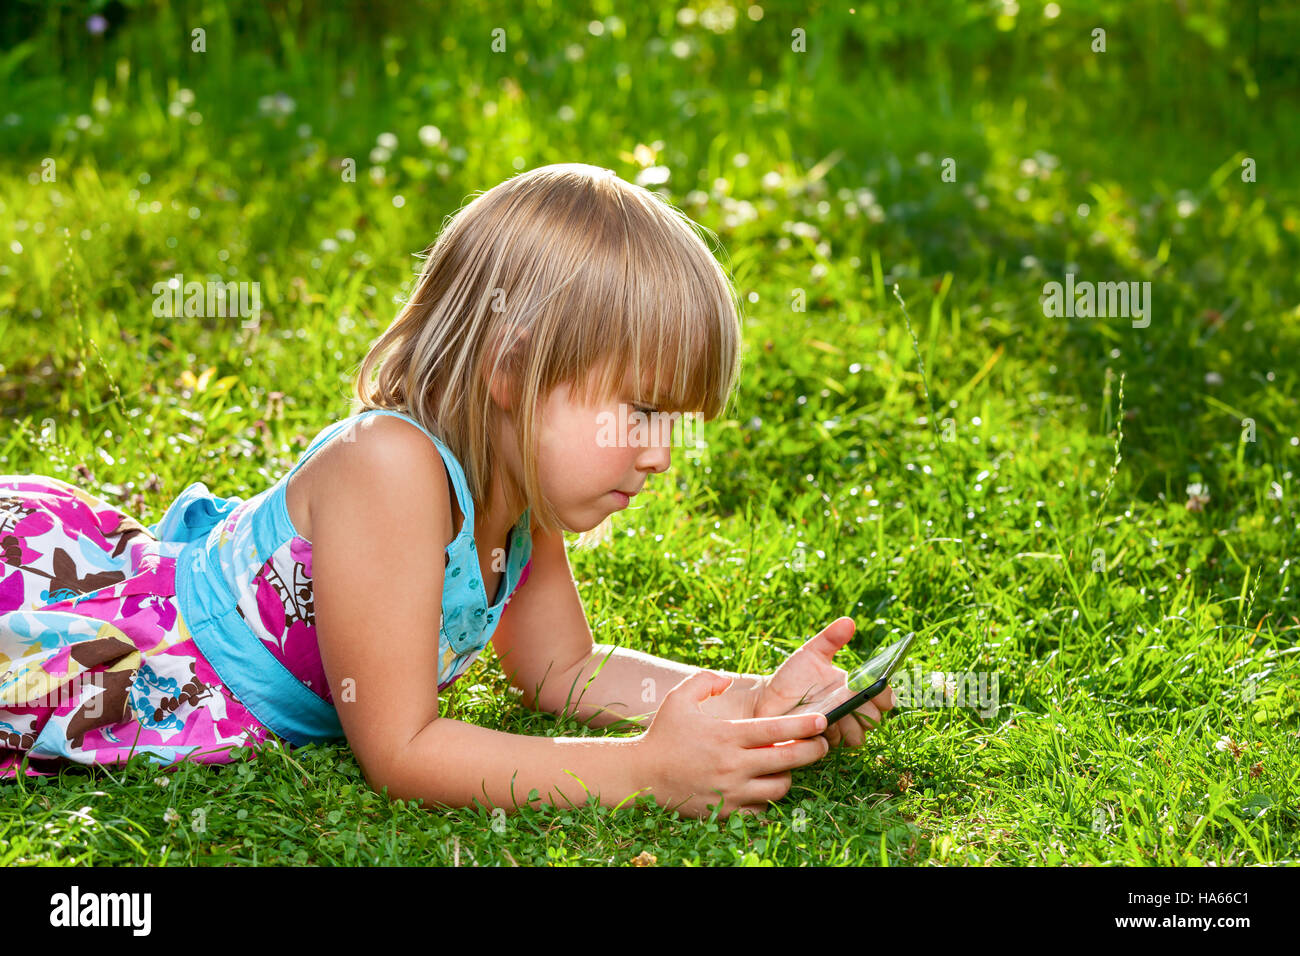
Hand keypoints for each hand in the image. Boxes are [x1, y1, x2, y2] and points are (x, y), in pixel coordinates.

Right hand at [638, 670, 829, 819]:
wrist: (641, 776)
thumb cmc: (663, 734)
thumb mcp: (679, 698)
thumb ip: (706, 680)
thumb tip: (730, 679)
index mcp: (726, 736)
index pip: (776, 730)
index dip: (804, 725)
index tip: (823, 720)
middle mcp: (732, 765)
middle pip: (788, 760)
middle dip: (813, 751)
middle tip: (822, 743)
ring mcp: (731, 791)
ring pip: (780, 787)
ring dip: (788, 775)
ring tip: (787, 764)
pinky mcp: (727, 812)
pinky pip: (762, 808)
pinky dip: (768, 798)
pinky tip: (764, 785)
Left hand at [753, 616, 896, 748]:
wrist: (768, 699)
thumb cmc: (792, 676)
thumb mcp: (810, 654)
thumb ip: (830, 639)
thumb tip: (849, 621)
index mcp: (853, 687)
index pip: (883, 695)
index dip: (885, 694)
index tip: (878, 688)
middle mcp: (851, 708)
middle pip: (876, 717)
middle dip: (866, 710)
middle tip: (850, 698)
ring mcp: (841, 726)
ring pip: (862, 734)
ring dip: (851, 724)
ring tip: (834, 711)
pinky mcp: (827, 740)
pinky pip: (843, 743)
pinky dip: (836, 733)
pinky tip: (822, 722)